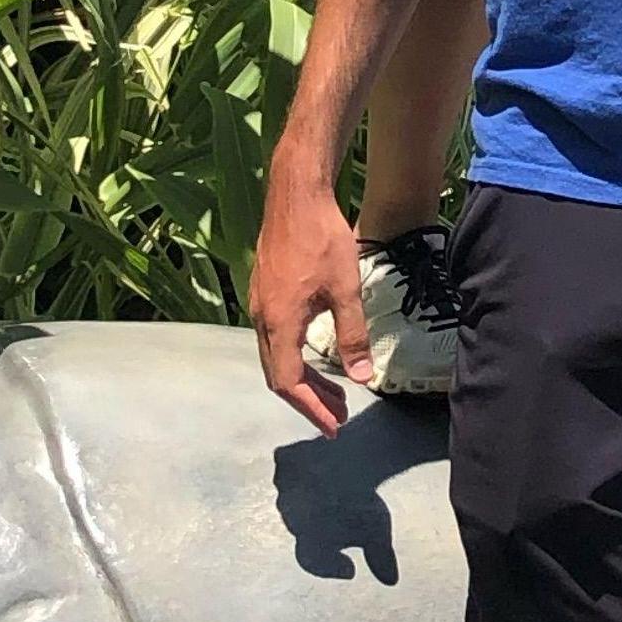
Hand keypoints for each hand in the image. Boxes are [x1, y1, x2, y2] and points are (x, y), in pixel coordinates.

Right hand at [251, 175, 370, 434]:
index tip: (333, 426)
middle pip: (278, 374)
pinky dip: (295, 357)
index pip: (288, 382)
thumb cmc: (322, 238)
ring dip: (303, 379)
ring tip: (335, 392)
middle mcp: (262, 318)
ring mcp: (259, 305)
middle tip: (339, 416)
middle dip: (309, 399)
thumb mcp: (346, 289)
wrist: (295, 195)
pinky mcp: (264, 293)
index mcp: (279, 322)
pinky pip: (274, 339)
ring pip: (275, 357)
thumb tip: (361, 378)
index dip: (311, 408)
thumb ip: (353, 336)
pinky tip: (316, 355)